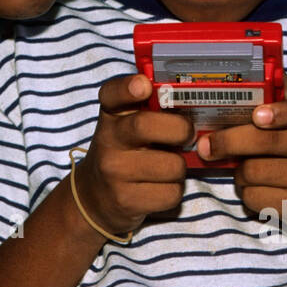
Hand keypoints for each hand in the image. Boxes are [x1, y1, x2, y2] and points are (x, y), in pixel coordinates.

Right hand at [73, 74, 193, 236]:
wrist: (94, 197)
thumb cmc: (124, 154)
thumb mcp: (126, 126)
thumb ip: (150, 110)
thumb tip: (192, 101)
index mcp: (111, 116)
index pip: (111, 94)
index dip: (126, 88)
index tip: (143, 86)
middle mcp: (107, 140)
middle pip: (145, 126)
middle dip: (179, 129)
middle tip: (188, 134)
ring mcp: (114, 172)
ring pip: (171, 165)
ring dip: (179, 168)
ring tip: (168, 167)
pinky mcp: (125, 200)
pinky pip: (171, 193)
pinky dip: (174, 191)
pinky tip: (160, 188)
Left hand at [197, 74, 286, 230]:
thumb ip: (279, 93)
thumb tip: (244, 71)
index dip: (280, 113)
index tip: (257, 116)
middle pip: (265, 142)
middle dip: (227, 142)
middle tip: (204, 144)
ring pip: (252, 171)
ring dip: (237, 169)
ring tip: (244, 165)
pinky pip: (253, 196)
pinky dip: (245, 190)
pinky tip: (256, 185)